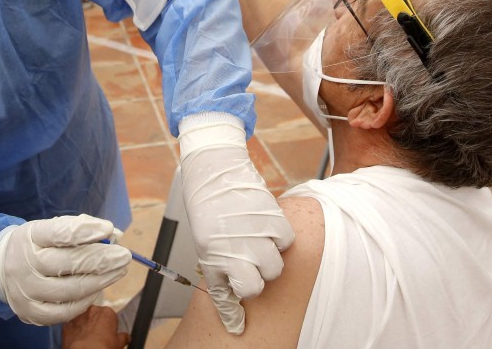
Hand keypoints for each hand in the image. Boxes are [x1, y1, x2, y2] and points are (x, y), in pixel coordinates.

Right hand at [0, 215, 131, 325]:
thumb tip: (113, 234)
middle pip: (68, 263)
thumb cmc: (37, 245)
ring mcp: (27, 290)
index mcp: (30, 236)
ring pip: (71, 289)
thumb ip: (80, 228)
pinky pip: (66, 311)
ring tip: (119, 271)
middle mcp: (25, 263)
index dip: (85, 231)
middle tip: (124, 256)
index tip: (108, 229)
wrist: (2, 268)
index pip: (59, 232)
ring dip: (101, 280)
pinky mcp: (32, 312)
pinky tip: (98, 290)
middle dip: (102, 259)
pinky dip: (86, 301)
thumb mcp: (50, 229)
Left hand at [62, 306, 128, 348]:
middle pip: (96, 316)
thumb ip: (123, 337)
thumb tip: (126, 337)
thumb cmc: (102, 348)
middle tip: (99, 339)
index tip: (110, 336)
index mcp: (107, 312)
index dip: (110, 328)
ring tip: (88, 342)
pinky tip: (78, 342)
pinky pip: (72, 327)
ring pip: (83, 320)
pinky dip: (74, 333)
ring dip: (85, 328)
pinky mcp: (66, 325)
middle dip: (97, 325)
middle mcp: (92, 310)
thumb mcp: (119, 344)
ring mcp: (78, 317)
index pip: (111, 317)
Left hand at [178, 121, 294, 334]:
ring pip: (275, 266)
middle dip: (256, 277)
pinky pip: (286, 240)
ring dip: (270, 257)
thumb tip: (233, 286)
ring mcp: (253, 234)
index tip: (237, 324)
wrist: (214, 167)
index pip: (224, 296)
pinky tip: (267, 226)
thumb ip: (220, 262)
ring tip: (259, 240)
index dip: (232, 312)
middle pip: (257, 286)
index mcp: (211, 255)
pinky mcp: (271, 217)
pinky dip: (280, 236)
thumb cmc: (207, 201)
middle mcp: (232, 249)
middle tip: (250, 260)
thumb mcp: (206, 236)